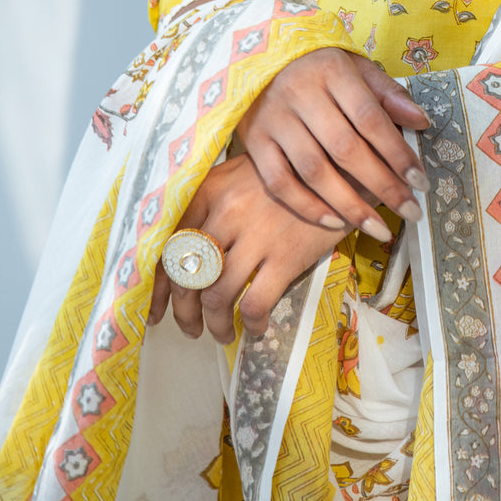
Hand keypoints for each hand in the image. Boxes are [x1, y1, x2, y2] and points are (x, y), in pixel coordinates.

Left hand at [147, 152, 344, 343]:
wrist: (342, 168)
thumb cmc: (289, 173)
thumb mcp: (242, 176)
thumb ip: (212, 206)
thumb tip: (186, 254)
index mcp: (211, 189)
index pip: (168, 246)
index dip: (159, 287)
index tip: (159, 311)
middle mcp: (227, 210)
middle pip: (187, 276)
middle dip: (184, 312)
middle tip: (192, 328)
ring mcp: (257, 234)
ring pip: (216, 296)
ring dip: (215, 324)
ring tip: (222, 333)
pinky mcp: (287, 255)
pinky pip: (254, 303)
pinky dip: (251, 324)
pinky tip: (257, 327)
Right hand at [234, 46, 430, 238]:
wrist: (260, 61)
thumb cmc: (319, 68)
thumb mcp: (356, 67)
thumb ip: (388, 94)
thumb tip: (421, 122)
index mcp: (332, 71)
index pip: (370, 118)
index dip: (397, 153)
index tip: (420, 182)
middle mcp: (300, 94)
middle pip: (345, 149)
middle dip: (382, 185)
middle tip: (411, 211)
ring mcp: (274, 120)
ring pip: (314, 171)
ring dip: (349, 205)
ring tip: (379, 227)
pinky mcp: (253, 142)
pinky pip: (279, 183)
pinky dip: (308, 206)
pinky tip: (336, 221)